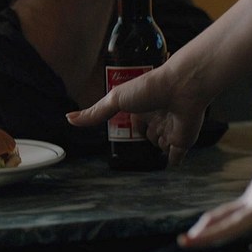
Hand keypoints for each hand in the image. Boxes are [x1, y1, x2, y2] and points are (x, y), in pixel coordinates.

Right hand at [65, 67, 205, 165]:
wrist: (181, 88)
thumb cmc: (149, 88)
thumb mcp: (115, 100)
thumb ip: (95, 113)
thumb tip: (69, 119)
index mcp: (141, 108)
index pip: (134, 123)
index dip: (131, 125)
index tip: (128, 126)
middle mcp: (156, 118)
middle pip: (148, 135)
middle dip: (146, 136)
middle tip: (145, 133)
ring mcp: (170, 129)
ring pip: (160, 146)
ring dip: (158, 144)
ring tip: (163, 133)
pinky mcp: (183, 140)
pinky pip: (176, 156)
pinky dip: (173, 160)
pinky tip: (171, 163)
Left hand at [179, 141, 251, 247]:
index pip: (240, 215)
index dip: (223, 225)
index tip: (204, 231)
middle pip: (228, 219)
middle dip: (207, 231)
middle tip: (185, 240)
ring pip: (228, 222)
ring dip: (207, 235)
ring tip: (185, 241)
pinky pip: (238, 222)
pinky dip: (219, 231)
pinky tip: (202, 237)